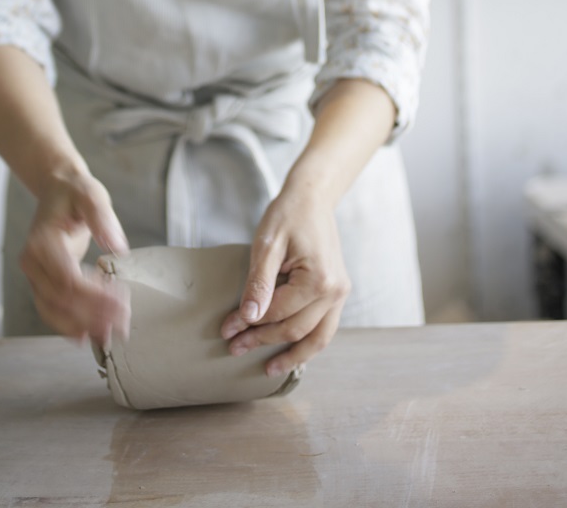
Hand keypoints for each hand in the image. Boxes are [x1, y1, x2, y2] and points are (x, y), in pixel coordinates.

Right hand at [19, 168, 130, 345]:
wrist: (58, 191)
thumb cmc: (74, 192)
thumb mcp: (91, 194)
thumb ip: (102, 217)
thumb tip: (117, 247)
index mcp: (42, 241)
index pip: (66, 278)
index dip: (93, 296)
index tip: (121, 302)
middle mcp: (32, 262)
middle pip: (61, 299)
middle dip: (92, 314)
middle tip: (123, 321)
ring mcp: (35, 275)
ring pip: (54, 311)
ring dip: (82, 324)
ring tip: (112, 333)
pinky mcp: (43, 283)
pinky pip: (53, 310)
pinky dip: (71, 325)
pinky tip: (91, 334)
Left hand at [220, 188, 349, 376]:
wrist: (312, 197)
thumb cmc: (287, 215)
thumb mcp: (266, 244)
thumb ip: (259, 282)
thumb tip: (248, 317)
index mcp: (319, 280)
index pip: (278, 313)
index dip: (249, 324)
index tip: (225, 330)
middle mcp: (335, 291)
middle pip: (295, 329)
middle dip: (262, 340)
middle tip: (233, 347)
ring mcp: (340, 294)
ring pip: (318, 338)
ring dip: (292, 355)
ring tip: (269, 369)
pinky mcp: (338, 292)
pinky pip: (325, 327)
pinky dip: (308, 342)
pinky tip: (291, 351)